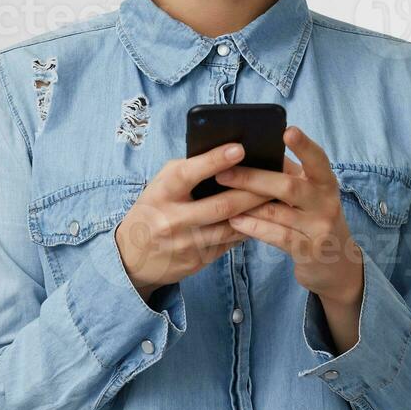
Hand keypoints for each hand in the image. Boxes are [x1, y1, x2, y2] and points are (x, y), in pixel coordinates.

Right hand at [115, 143, 273, 299]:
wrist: (132, 257)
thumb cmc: (153, 208)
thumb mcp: (160, 185)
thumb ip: (188, 171)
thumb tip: (227, 157)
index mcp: (162, 193)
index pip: (190, 174)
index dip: (215, 160)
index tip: (240, 148)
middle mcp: (173, 219)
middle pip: (222, 206)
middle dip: (253, 192)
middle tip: (276, 179)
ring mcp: (187, 244)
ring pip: (232, 228)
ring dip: (257, 213)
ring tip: (278, 199)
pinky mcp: (198, 261)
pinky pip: (230, 243)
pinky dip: (248, 229)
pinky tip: (263, 219)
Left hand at [213, 126, 363, 306]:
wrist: (336, 264)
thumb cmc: (313, 218)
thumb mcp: (309, 195)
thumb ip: (288, 176)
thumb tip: (252, 153)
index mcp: (326, 182)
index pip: (317, 159)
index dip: (304, 145)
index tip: (287, 130)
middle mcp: (326, 202)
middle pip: (288, 186)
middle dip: (254, 178)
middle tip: (224, 172)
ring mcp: (320, 228)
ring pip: (278, 212)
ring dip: (246, 204)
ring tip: (220, 197)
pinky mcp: (309, 250)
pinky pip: (277, 236)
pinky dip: (254, 227)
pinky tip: (235, 221)